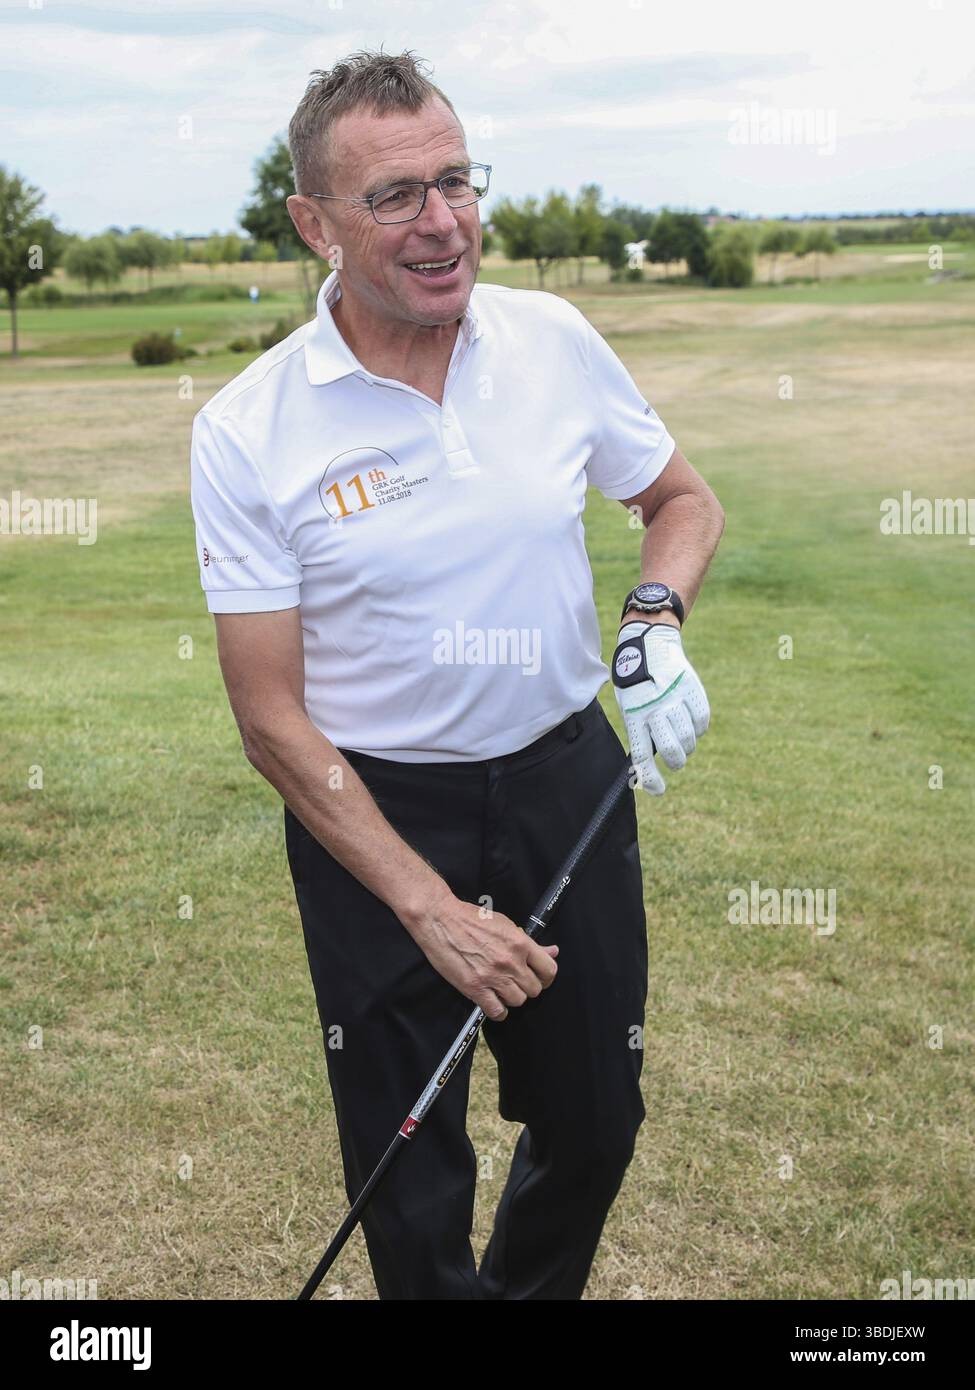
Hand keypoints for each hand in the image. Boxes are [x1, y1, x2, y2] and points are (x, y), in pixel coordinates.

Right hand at [406, 885, 558, 1020]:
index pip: (549, 970)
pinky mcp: (475, 988)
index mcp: (520, 943)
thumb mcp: (506, 924)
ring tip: (502, 988)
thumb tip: (552, 952)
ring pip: (518, 1001)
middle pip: (534, 989)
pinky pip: (497, 1011)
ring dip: (512, 997)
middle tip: (516, 980)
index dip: (546, 976)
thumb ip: (530, 943)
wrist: (440, 920)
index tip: (539, 977)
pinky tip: (493, 1001)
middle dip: (527, 986)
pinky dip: (498, 1010)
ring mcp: (493, 977)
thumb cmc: (471, 918)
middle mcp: (510, 962)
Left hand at [611, 621, 709, 793]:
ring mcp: (675, 700)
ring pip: (689, 739)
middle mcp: (655, 709)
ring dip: (687, 745)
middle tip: (675, 760)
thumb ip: (641, 733)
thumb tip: (647, 768)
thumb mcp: (630, 707)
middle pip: (672, 751)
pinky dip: (699, 727)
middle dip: (675, 762)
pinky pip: (702, 721)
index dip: (651, 779)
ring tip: (681, 735)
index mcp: (635, 716)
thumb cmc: (637, 683)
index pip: (642, 757)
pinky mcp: (693, 690)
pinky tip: (691, 720)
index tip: (658, 790)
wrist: (650, 644)